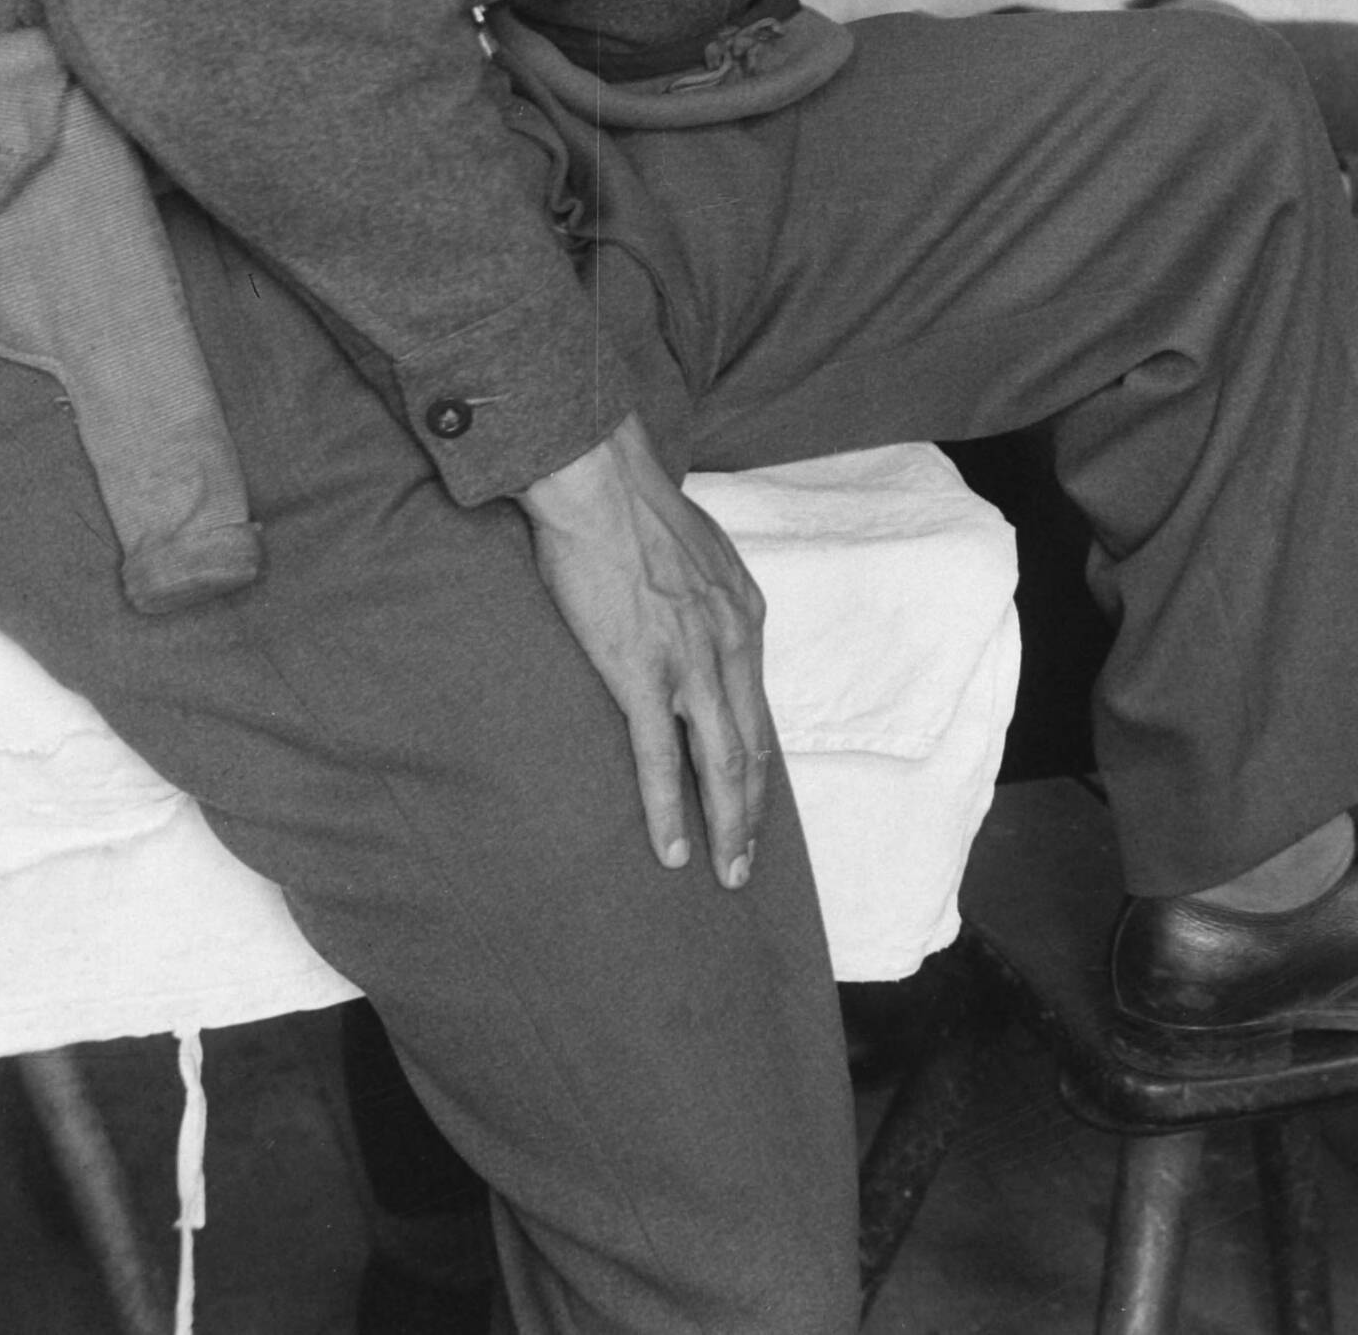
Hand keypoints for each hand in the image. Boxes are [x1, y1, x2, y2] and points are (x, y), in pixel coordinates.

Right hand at [518, 411, 772, 887]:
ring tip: (725, 872)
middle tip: (747, 863)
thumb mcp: (698, 555)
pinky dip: (670, 810)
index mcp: (745, 613)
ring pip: (722, 761)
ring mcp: (690, 662)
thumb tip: (693, 620)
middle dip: (752, 811)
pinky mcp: (642, 673)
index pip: (758, 704)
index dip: (758, 760)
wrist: (600, 484)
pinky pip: (661, 758)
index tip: (753, 798)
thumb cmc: (635, 512)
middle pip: (752, 745)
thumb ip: (704, 597)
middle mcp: (732, 642)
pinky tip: (675, 849)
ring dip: (728, 824)